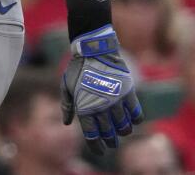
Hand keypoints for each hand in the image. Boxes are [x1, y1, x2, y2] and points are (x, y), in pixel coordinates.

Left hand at [60, 26, 143, 153]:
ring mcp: (116, 101)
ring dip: (123, 132)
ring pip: (125, 127)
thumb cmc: (78, 69)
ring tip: (121, 132)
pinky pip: (136, 114)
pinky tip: (131, 120)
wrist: (94, 51)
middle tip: (112, 144)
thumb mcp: (66, 87)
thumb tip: (67, 123)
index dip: (96, 146)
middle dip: (111, 142)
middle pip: (109, 133)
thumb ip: (67, 106)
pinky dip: (135, 120)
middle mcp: (101, 107)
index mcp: (84, 107)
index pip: (92, 135)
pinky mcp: (128, 94)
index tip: (100, 151)